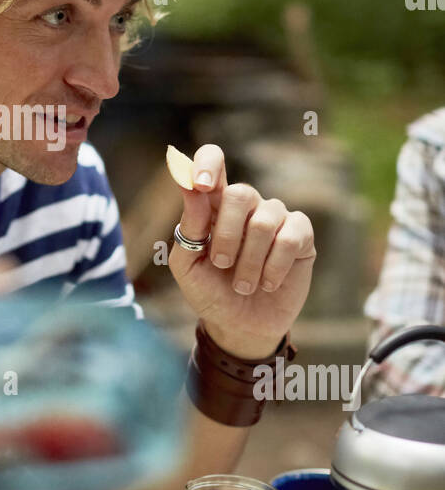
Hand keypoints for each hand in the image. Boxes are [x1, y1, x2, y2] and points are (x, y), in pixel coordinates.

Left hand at [168, 144, 315, 359]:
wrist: (240, 327)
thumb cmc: (210, 292)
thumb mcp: (188, 265)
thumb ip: (189, 226)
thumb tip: (189, 184)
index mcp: (214, 205)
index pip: (213, 162)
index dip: (208, 163)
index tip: (202, 185)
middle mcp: (247, 206)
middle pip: (241, 193)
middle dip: (227, 235)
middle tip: (221, 264)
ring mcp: (276, 218)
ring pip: (264, 221)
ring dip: (249, 261)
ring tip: (243, 285)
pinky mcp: (301, 237)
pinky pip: (290, 237)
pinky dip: (273, 266)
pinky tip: (267, 283)